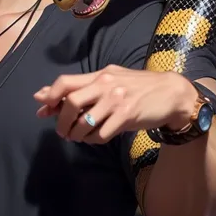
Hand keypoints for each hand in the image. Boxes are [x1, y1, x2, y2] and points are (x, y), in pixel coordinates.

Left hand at [34, 65, 196, 143]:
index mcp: (100, 75)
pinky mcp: (127, 116)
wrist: (171, 93)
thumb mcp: (111, 81)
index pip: (65, 82)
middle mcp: (106, 85)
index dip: (50, 96)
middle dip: (61, 121)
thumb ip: (82, 87)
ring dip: (76, 134)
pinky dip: (93, 140)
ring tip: (78, 137)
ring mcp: (117, 100)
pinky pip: (101, 134)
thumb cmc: (137, 87)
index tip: (45, 109)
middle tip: (63, 132)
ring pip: (84, 121)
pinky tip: (94, 138)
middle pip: (70, 102)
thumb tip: (43, 98)